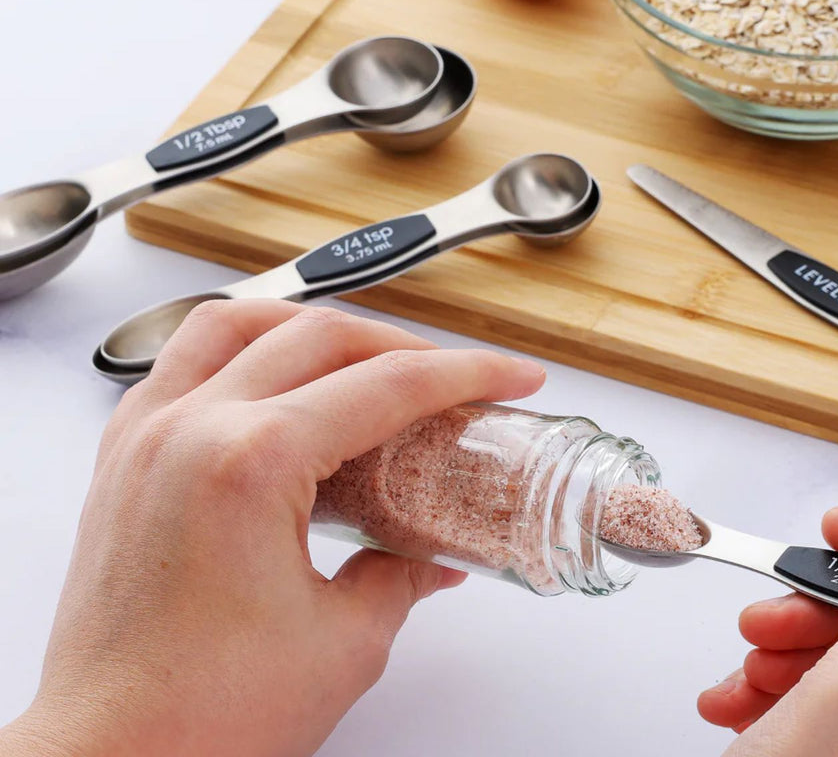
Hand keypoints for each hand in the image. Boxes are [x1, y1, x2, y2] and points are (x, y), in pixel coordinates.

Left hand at [0, 301, 545, 756]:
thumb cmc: (200, 716)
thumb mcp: (343, 644)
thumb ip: (399, 577)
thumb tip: (431, 556)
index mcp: (249, 463)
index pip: (388, 385)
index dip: (469, 373)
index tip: (514, 377)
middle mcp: (188, 430)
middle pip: (320, 336)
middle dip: (405, 347)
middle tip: (455, 380)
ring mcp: (144, 438)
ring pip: (236, 323)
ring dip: (313, 329)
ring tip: (366, 359)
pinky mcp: (120, 461)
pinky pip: (180, 363)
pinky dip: (242, 353)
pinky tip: (277, 388)